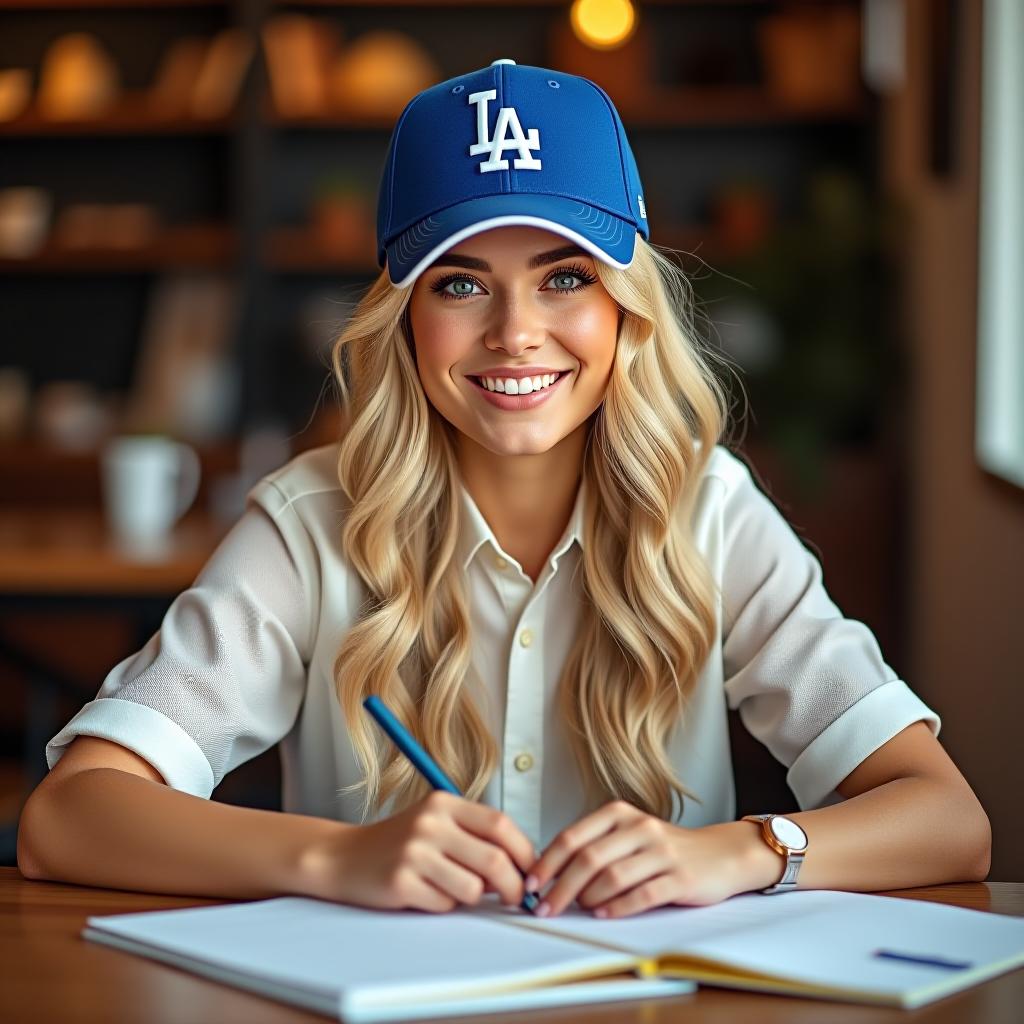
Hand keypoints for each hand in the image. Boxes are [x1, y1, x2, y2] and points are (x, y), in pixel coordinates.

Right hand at [298, 791, 535, 912]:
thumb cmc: (399, 843)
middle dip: (514, 886)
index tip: (532, 870)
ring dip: (472, 896)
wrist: (344, 857)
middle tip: (517, 897)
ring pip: (473, 888)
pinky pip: (445, 904)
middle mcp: (430, 823)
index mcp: (444, 803)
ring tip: (451, 887)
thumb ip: (475, 836)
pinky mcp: (401, 882)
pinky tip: (425, 892)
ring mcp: (414, 852)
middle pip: (494, 860)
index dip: (524, 850)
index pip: (500, 824)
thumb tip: (521, 865)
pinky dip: (444, 904)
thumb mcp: (437, 824)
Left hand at [525, 800, 765, 918]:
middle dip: (560, 887)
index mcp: (619, 813)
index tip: (530, 885)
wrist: (719, 854)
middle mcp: (639, 827)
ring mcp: (660, 851)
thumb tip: (551, 874)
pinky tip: (603, 915)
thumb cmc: (664, 849)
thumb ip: (595, 848)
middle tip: (545, 908)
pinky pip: (642, 894)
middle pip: (588, 858)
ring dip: (587, 898)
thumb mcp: (628, 836)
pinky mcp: (679, 877)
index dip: (547, 862)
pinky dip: (618, 907)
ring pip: (612, 876)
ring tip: (576, 910)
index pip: (573, 836)